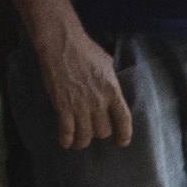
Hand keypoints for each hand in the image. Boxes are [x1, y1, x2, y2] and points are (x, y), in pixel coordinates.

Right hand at [33, 17, 134, 149]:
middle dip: (99, 134)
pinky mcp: (63, 107)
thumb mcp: (106, 63)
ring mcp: (80, 105)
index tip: (122, 142)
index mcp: (112, 90)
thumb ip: (111, 78)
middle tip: (93, 131)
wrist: (61, 44)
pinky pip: (67, 131)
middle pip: (103, 131)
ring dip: (82, 142)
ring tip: (79, 142)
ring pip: (85, 136)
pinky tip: (65, 143)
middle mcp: (98, 101)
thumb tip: (112, 85)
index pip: (123, 118)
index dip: (125, 133)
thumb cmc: (84, 49)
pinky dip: (66, 140)